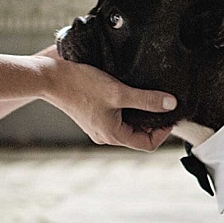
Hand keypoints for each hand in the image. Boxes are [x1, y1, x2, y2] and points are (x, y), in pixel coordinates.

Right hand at [39, 57, 175, 150]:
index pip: (147, 144)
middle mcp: (105, 135)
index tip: (169, 114)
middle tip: (163, 103)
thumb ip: (147, 100)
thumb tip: (171, 105)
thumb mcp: (119, 92)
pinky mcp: (92, 116)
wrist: (52, 78)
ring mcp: (97, 127)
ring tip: (148, 96)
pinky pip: (116, 118)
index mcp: (112, 135)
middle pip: (138, 136)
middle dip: (152, 122)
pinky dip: (127, 110)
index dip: (163, 132)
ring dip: (140, 114)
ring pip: (127, 126)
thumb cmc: (83, 85)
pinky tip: (130, 93)